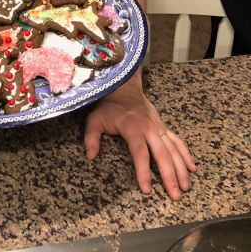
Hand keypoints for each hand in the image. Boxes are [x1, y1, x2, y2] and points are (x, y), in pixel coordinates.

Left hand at [84, 80, 195, 199]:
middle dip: (169, 176)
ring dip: (181, 169)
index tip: (147, 189)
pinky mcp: (164, 127)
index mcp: (133, 128)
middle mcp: (149, 128)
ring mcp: (159, 127)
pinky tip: (192, 168)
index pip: (140, 153)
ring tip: (185, 188)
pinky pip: (178, 141)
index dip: (143, 171)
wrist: (124, 88)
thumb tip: (90, 156)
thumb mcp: (95, 119)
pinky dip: (186, 154)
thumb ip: (91, 137)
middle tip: (175, 195)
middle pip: (162, 154)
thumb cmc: (109, 107)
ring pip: (174, 150)